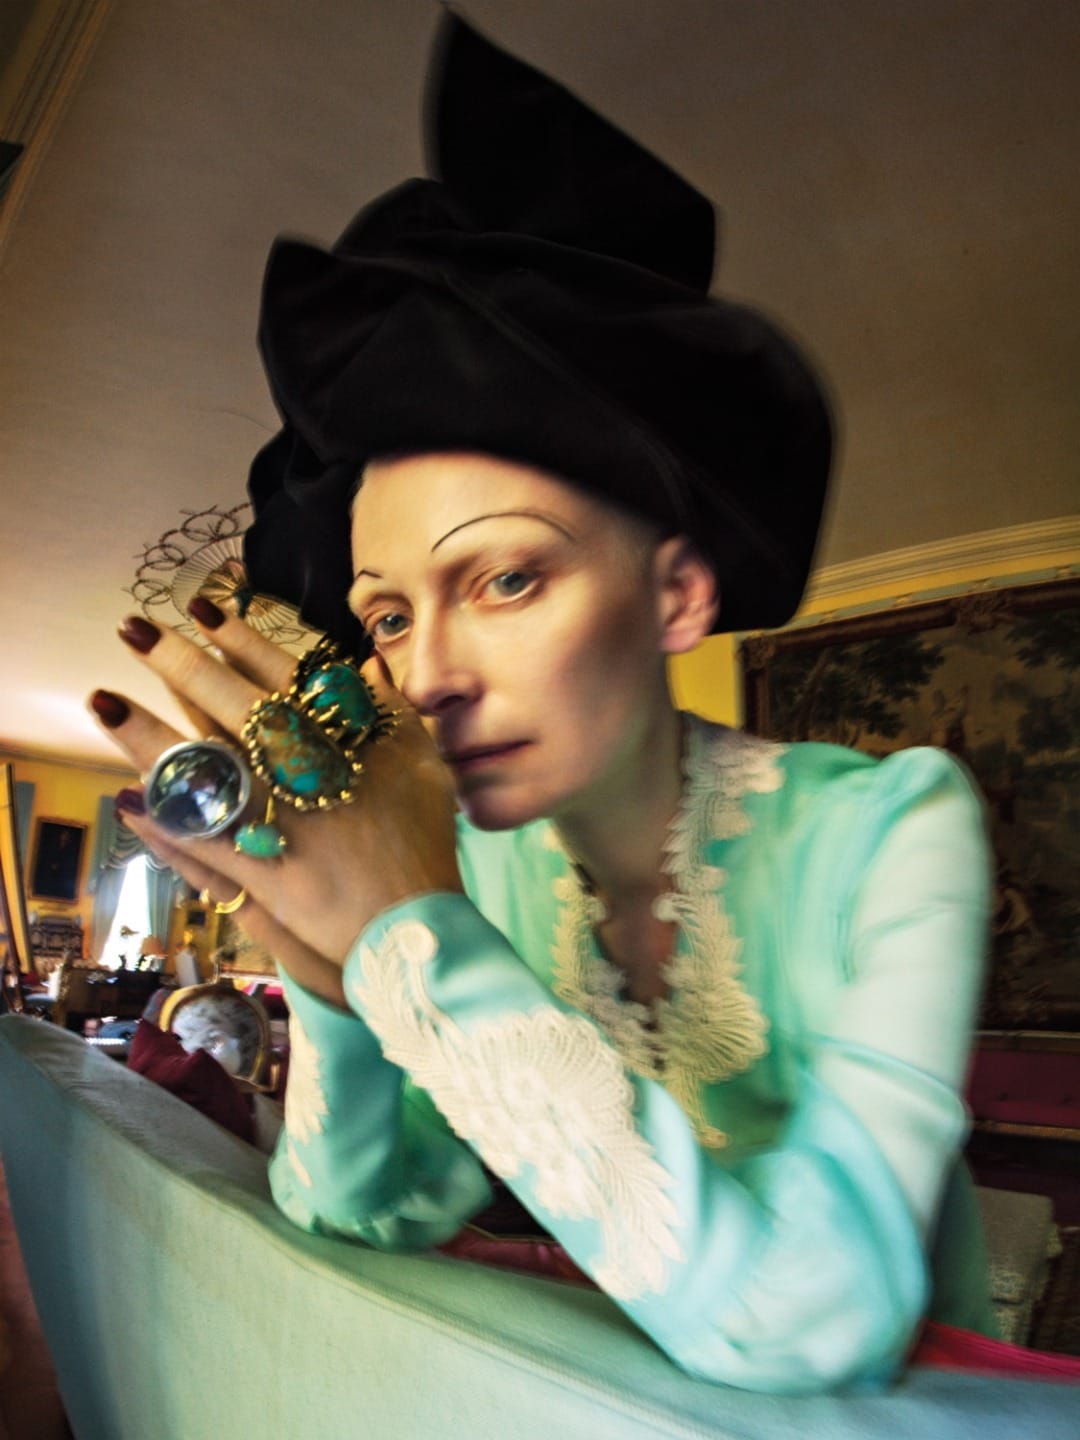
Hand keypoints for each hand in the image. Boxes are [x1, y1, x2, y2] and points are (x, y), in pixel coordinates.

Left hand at [91, 609, 461, 1006]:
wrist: (416, 924)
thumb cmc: (423, 842)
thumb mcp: (422, 765)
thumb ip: (392, 710)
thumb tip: (364, 663)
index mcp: (340, 740)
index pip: (280, 675)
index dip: (237, 638)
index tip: (198, 608)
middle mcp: (301, 771)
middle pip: (230, 705)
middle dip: (177, 663)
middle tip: (131, 630)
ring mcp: (274, 820)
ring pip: (202, 767)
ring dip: (146, 734)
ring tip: (103, 702)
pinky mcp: (256, 870)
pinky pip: (199, 839)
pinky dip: (161, 820)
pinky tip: (126, 796)